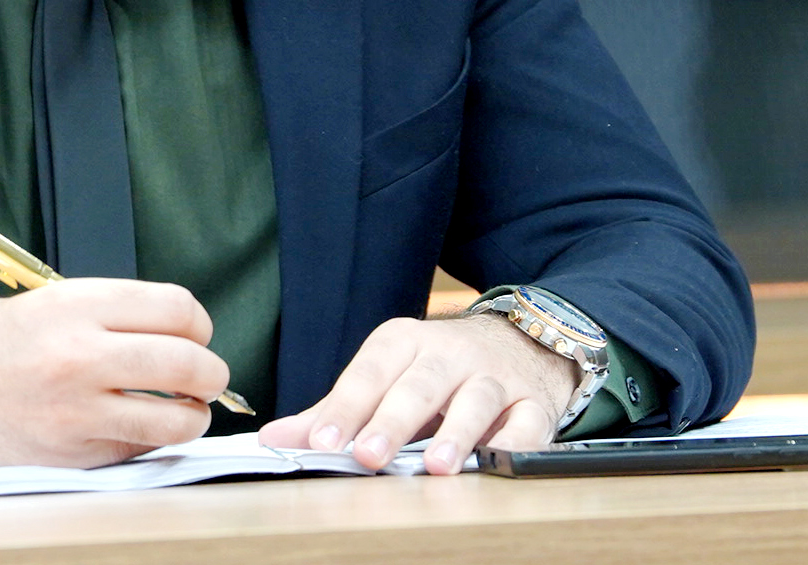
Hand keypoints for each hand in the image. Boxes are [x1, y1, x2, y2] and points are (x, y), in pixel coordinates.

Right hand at [0, 278, 230, 470]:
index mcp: (75, 307)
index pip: (176, 309)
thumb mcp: (47, 303)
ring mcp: (77, 412)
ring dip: (193, 416)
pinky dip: (149, 442)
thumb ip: (111, 314)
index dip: (198, 323)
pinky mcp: (73, 455)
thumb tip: (179, 333)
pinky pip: (139, 450)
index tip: (195, 333)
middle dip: (211, 373)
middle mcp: (80, 357)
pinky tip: (136, 428)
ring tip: (185, 409)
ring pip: (176, 419)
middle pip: (188, 364)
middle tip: (207, 376)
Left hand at [257, 313, 579, 475]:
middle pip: (420, 383)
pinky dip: (514, 441)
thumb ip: (333, 412)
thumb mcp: (384, 377)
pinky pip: (528, 422)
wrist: (520, 344)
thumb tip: (274, 441)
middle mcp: (450, 353)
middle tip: (368, 454)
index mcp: (404, 342)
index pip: (369, 373)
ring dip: (457, 430)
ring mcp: (495, 376)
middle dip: (393, 420)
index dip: (345, 407)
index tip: (321, 443)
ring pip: (476, 397)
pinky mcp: (534, 403)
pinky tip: (495, 461)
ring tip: (437, 465)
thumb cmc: (436, 369)